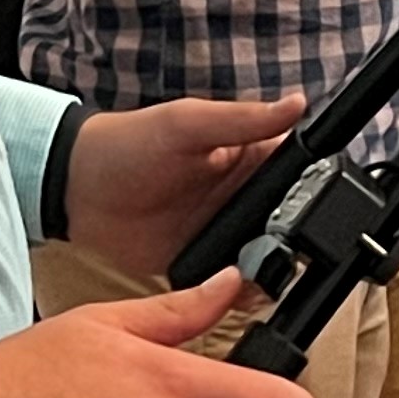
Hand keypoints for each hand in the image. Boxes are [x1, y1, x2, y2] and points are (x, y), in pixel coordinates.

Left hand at [63, 91, 302, 278]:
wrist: (75, 190)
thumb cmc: (127, 144)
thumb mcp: (187, 123)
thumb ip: (243, 119)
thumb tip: (297, 103)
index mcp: (245, 154)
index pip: (296, 169)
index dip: (315, 185)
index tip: (323, 200)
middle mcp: (241, 195)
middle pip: (290, 220)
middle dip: (298, 236)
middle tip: (295, 246)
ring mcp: (223, 232)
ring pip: (267, 255)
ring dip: (274, 265)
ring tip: (273, 271)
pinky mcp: (201, 263)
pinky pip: (233, 284)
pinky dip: (244, 292)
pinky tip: (248, 293)